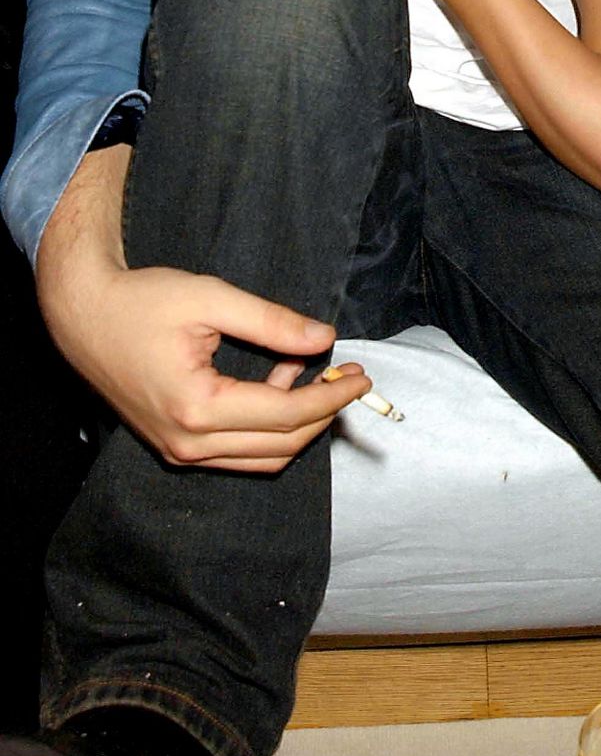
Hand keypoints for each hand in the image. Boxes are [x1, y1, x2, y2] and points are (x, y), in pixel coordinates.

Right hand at [48, 261, 368, 471]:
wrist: (83, 314)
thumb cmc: (141, 301)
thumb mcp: (211, 298)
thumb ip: (271, 322)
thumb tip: (325, 339)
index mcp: (197, 409)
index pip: (286, 417)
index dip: (331, 397)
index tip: (362, 376)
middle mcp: (187, 444)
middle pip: (280, 446)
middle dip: (323, 413)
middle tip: (350, 375)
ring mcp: (178, 451)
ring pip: (261, 457)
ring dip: (297, 422)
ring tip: (312, 369)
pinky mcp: (175, 445)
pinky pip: (236, 451)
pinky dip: (267, 424)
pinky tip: (277, 377)